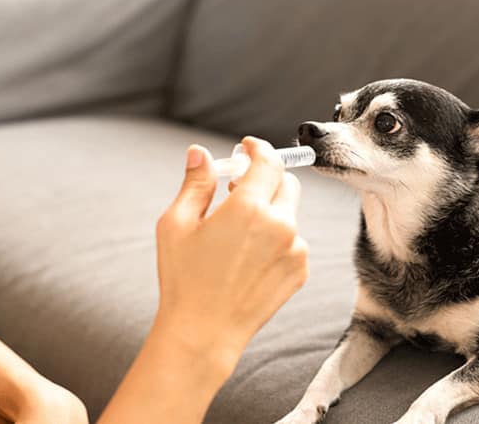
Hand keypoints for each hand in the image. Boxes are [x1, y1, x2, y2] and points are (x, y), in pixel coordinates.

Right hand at [154, 136, 308, 369]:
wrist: (205, 332)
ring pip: (289, 213)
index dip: (258, 147)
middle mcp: (280, 224)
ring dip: (270, 211)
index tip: (247, 147)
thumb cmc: (184, 278)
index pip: (269, 160)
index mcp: (249, 207)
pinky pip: (293, 241)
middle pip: (286, 182)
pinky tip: (249, 260)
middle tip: (239, 189)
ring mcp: (295, 248)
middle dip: (266, 178)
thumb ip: (196, 183)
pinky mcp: (301, 269)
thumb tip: (200, 152)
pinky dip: (277, 239)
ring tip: (238, 236)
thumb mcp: (177, 224)